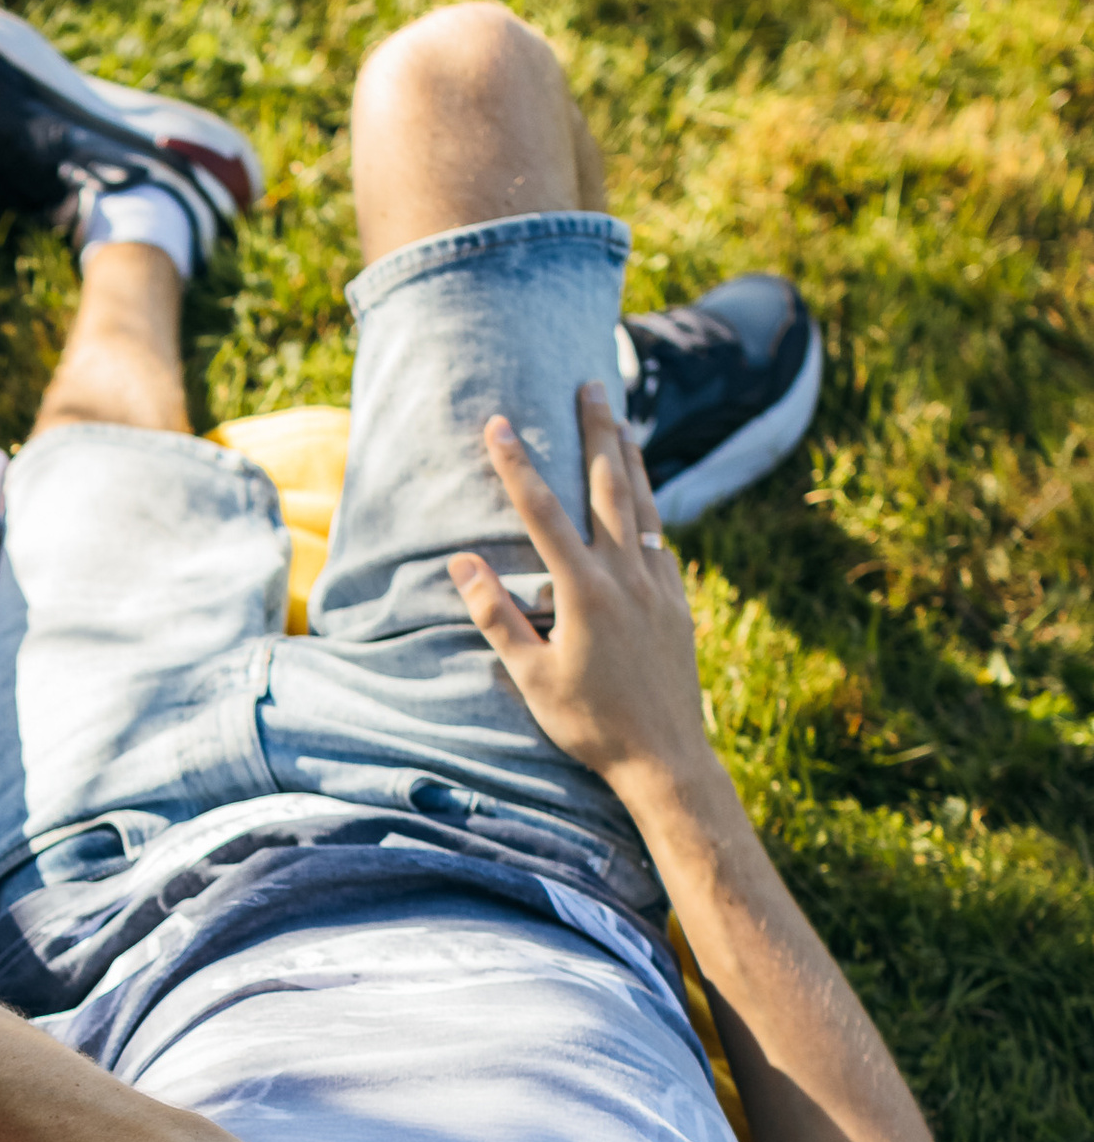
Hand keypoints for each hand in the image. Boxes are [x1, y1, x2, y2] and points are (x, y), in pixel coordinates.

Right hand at [448, 383, 717, 809]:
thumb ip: (496, 615)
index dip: (517, 466)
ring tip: (621, 419)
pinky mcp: (678, 601)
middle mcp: (627, 576)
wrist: (665, 757)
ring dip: (630, 457)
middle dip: (595, 431)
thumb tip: (463, 562)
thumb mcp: (531, 677)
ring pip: (645, 504)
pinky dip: (651, 506)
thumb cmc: (589, 724)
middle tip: (590, 384)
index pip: (543, 513)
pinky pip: (662, 539)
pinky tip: (644, 495)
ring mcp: (659, 586)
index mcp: (585, 591)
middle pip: (609, 486)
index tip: (498, 424)